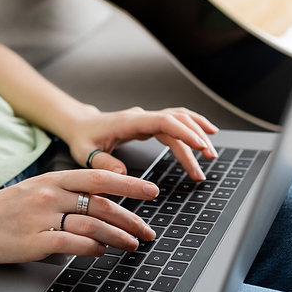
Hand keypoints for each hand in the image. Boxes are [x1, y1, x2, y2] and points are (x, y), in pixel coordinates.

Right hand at [0, 170, 158, 264]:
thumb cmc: (1, 209)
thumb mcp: (36, 190)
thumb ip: (66, 193)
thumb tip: (100, 204)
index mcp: (53, 178)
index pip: (99, 178)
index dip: (129, 185)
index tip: (151, 191)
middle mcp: (50, 194)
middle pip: (102, 203)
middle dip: (131, 218)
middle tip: (148, 230)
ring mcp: (42, 217)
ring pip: (93, 224)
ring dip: (118, 236)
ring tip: (133, 244)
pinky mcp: (34, 241)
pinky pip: (73, 244)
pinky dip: (93, 248)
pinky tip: (102, 251)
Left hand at [63, 106, 217, 180]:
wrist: (80, 125)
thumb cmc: (83, 138)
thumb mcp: (86, 153)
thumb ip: (104, 163)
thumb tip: (122, 174)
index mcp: (129, 121)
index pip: (164, 122)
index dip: (184, 132)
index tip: (200, 146)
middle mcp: (141, 116)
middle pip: (177, 121)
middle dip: (195, 139)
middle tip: (208, 161)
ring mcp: (147, 118)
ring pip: (179, 119)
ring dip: (197, 133)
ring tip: (211, 153)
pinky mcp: (149, 123)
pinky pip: (175, 122)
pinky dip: (191, 127)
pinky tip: (204, 136)